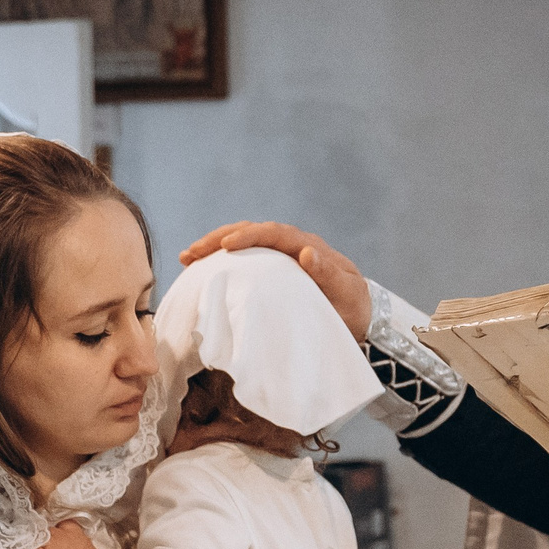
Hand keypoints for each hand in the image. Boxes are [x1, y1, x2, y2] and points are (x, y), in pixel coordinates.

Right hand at [180, 222, 372, 340]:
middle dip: (220, 238)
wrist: (360, 316)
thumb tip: (308, 252)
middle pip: (253, 231)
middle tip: (193, 252)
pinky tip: (201, 270)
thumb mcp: (346, 294)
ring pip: (245, 243)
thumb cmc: (352, 308)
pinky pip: (246, 259)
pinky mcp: (273, 270)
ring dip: (215, 247)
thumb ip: (328, 274)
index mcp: (309, 247)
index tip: (226, 246)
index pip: (275, 233)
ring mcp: (281, 257)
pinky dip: (223, 262)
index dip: (250, 236)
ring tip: (188, 258)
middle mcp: (293, 245)